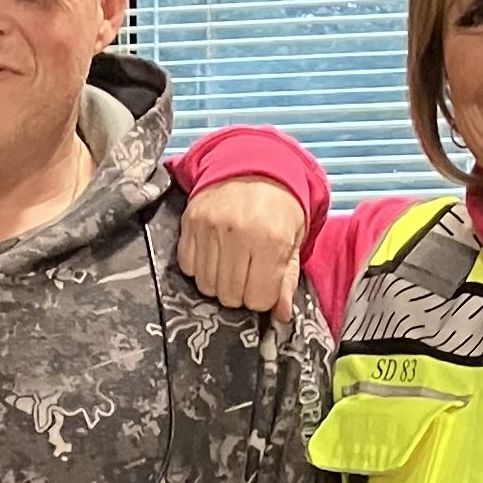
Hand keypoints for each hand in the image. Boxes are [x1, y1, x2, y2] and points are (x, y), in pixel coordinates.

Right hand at [174, 176, 305, 318]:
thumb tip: (282, 317)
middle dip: (240, 293)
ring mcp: (210, 228)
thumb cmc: (278, 208)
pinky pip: (189, 267)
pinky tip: (214, 253)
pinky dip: (200, 268)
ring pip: (207, 286)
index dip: (262, 297)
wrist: (253, 165)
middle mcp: (239, 234)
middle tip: (247, 273)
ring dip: (219, 283)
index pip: (258, 299)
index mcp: (271, 240)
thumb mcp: (293, 241)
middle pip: (230, 297)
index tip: (264, 283)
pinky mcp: (190, 223)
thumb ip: (287, 280)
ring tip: (231, 264)